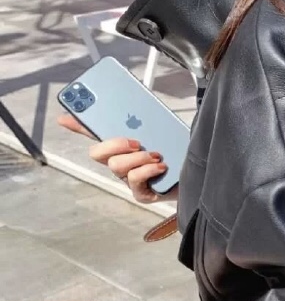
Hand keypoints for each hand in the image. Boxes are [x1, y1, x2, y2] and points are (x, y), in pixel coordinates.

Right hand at [58, 114, 177, 204]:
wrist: (203, 177)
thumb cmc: (182, 155)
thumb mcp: (166, 132)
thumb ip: (150, 121)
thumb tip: (141, 106)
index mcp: (125, 146)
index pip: (95, 134)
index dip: (78, 126)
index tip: (64, 117)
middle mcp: (123, 163)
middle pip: (98, 153)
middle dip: (113, 144)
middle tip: (134, 141)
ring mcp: (131, 180)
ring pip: (116, 166)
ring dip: (136, 158)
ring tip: (156, 155)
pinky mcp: (142, 194)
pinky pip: (134, 180)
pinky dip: (147, 170)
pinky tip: (161, 166)